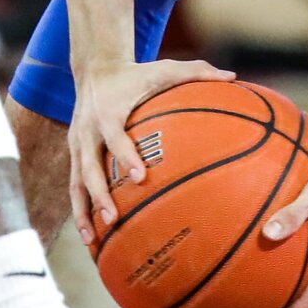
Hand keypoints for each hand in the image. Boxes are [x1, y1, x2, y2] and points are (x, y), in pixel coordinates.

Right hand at [69, 57, 235, 245]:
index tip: (140, 177)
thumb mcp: (164, 67)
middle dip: (100, 194)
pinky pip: (75, 186)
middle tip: (114, 218)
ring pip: (76, 182)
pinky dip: (80, 211)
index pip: (114, 136)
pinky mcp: (74, 154)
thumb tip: (233, 76)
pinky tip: (90, 238)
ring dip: (84, 211)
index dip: (125, 155)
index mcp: (109, 112)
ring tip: (93, 240)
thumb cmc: (137, 72)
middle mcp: (88, 131)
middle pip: (89, 166)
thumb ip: (197, 71)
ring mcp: (78, 144)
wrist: (94, 69)